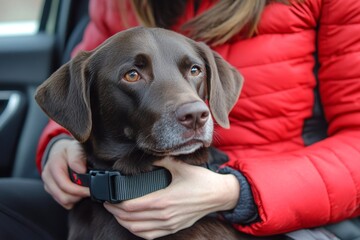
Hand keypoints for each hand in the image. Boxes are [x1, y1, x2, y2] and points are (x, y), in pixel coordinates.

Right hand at [41, 139, 89, 208]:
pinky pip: (61, 201)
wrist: (61, 151)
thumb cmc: (70, 150)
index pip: (65, 185)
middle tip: (90, 191)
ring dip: (75, 199)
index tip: (91, 190)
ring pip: (62, 201)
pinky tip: (78, 192)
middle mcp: (48, 176)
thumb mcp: (75, 147)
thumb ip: (77, 157)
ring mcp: (48, 184)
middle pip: (63, 196)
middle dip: (78, 196)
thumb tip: (80, 170)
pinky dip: (72, 200)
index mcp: (54, 165)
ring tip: (84, 191)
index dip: (79, 190)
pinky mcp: (50, 189)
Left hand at [104, 157, 239, 238]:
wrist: (218, 195)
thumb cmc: (201, 180)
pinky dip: (137, 231)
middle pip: (131, 219)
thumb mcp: (180, 166)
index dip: (116, 203)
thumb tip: (147, 155)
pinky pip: (150, 235)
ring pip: (138, 229)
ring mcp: (169, 224)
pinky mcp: (173, 228)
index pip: (131, 206)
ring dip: (124, 223)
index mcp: (164, 200)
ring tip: (117, 213)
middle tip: (108, 204)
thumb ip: (161, 159)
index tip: (108, 197)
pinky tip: (133, 224)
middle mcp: (164, 216)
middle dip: (115, 212)